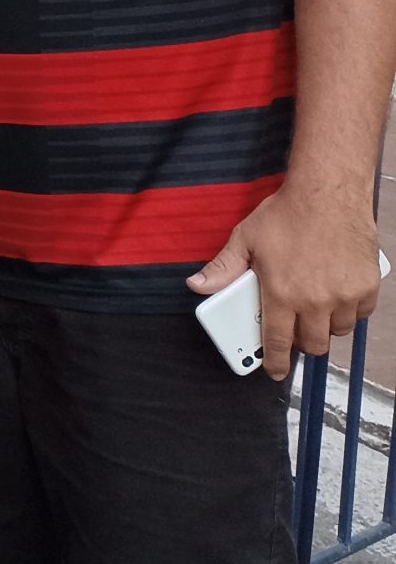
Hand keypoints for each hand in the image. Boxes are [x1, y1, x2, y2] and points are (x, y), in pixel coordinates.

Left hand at [189, 185, 383, 379]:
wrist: (328, 193)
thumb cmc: (286, 214)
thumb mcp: (245, 240)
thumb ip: (223, 269)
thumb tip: (197, 285)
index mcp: (281, 294)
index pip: (277, 342)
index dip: (274, 362)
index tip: (273, 371)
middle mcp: (315, 301)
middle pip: (312, 344)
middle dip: (301, 344)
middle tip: (294, 331)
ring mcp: (344, 295)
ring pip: (337, 331)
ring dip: (325, 327)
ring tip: (314, 310)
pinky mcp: (367, 286)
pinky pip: (360, 314)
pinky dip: (350, 312)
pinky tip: (337, 297)